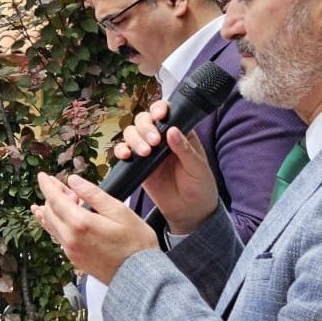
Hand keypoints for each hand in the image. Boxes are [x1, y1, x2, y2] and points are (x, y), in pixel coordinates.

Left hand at [31, 171, 165, 287]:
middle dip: (51, 196)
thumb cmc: (136, 244)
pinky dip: (55, 224)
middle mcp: (69, 238)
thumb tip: (74, 181)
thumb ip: (93, 194)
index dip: (47, 185)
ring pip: (51, 225)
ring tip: (48, 200)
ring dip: (50, 210)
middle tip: (61, 185)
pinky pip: (58, 236)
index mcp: (80, 224)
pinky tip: (57, 220)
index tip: (42, 176)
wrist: (139, 275)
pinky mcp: (74, 258)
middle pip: (50, 211)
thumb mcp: (119, 211)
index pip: (54, 199)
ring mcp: (70, 250)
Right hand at [109, 103, 220, 234]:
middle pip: (143, 120)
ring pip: (131, 133)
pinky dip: (122, 150)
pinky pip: (124, 151)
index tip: (159, 116)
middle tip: (154, 142)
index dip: (159, 109)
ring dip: (134, 139)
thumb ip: (185, 149)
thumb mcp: (197, 167)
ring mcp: (148, 150)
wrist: (189, 211)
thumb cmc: (199, 186)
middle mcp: (161, 138)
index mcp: (180, 133)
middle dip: (145, 127)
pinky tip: (127, 156)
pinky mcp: (137, 164)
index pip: (166, 113)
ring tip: (145, 153)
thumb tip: (172, 130)